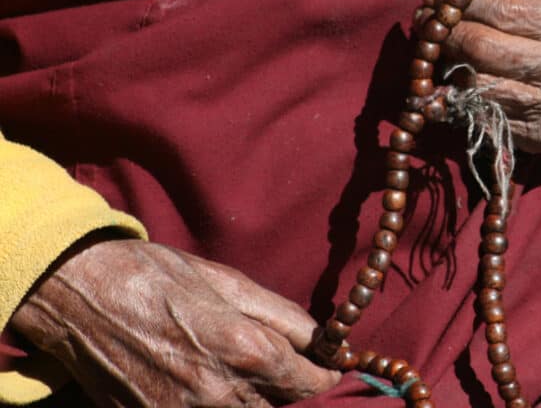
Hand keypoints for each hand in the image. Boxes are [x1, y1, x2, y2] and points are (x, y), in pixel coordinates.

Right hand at [9, 238, 339, 406]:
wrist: (79, 294)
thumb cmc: (157, 277)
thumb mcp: (228, 281)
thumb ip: (281, 315)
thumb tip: (321, 339)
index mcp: (243, 349)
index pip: (306, 383)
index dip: (323, 375)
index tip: (330, 367)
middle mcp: (218, 393)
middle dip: (290, 391)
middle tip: (287, 369)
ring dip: (256, 401)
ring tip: (246, 376)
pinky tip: (211, 386)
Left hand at [418, 0, 540, 154]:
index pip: (501, 11)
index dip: (458, 1)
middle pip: (483, 51)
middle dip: (443, 33)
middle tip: (428, 20)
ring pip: (477, 88)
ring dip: (445, 67)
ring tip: (437, 47)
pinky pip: (485, 118)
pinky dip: (460, 99)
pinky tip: (454, 80)